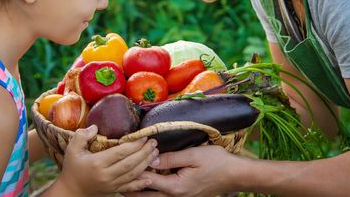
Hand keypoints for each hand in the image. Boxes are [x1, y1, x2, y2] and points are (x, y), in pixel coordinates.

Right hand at [54, 125, 158, 196]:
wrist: (70, 192)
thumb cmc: (72, 168)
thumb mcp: (72, 149)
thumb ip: (81, 135)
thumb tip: (95, 127)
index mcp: (97, 163)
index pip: (120, 153)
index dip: (134, 144)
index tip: (144, 136)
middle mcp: (106, 175)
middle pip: (130, 163)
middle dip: (144, 152)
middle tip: (154, 142)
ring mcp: (111, 185)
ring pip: (133, 175)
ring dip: (146, 163)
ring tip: (155, 153)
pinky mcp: (113, 191)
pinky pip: (129, 187)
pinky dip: (140, 184)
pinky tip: (150, 178)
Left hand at [123, 145, 242, 196]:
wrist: (235, 175)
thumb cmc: (216, 162)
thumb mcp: (193, 155)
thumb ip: (170, 158)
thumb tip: (151, 159)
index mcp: (175, 187)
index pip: (147, 181)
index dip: (133, 172)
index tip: (121, 165)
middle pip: (146, 195)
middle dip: (130, 188)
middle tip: (115, 181)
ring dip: (139, 191)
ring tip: (124, 184)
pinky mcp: (183, 196)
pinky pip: (162, 196)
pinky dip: (151, 190)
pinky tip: (146, 184)